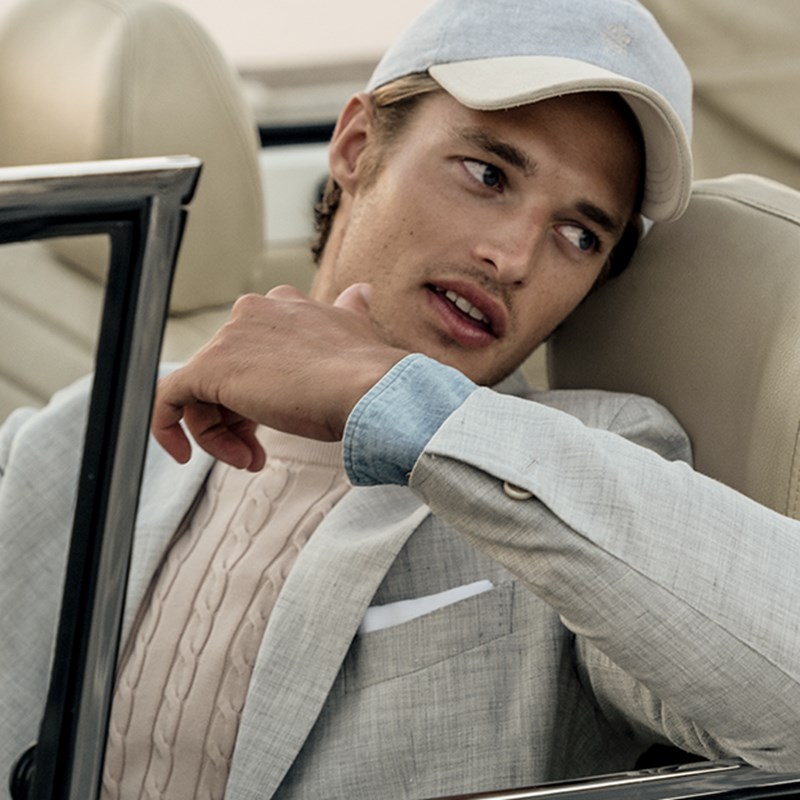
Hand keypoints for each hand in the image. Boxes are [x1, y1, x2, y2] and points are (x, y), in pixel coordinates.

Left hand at [151, 284, 407, 469]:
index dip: (261, 392)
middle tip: (258, 454)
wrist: (370, 389)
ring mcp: (229, 338)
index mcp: (285, 305)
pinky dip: (167, 428)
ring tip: (250, 461)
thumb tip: (360, 294)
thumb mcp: (358, 334)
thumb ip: (349, 313)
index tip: (278, 422)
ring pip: (203, 392)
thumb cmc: (368, 375)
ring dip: (221, 436)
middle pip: (226, 374)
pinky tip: (184, 455)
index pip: (253, 351)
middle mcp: (253, 312)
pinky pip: (168, 398)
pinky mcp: (209, 368)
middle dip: (238, 420)